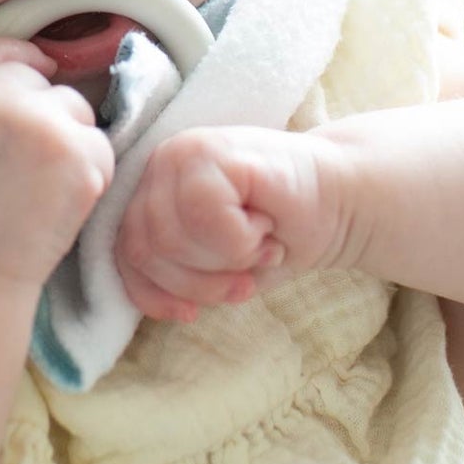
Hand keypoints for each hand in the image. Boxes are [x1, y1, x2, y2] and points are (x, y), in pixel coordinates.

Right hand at [0, 37, 114, 289]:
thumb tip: (12, 66)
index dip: (18, 59)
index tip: (34, 71)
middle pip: (37, 79)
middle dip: (38, 111)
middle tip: (23, 163)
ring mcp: (38, 122)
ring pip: (74, 108)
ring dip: (66, 138)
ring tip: (40, 185)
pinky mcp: (76, 155)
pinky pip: (98, 146)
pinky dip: (88, 172)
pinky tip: (58, 201)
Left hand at [115, 124, 354, 320]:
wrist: (339, 202)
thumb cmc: (275, 237)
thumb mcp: (214, 267)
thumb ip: (171, 272)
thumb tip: (141, 299)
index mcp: (150, 191)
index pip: (124, 253)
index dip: (155, 294)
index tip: (191, 314)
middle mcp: (160, 166)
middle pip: (145, 248)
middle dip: (199, 283)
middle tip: (244, 276)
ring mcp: (183, 151)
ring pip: (171, 234)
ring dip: (224, 261)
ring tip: (258, 247)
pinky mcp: (214, 149)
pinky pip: (203, 212)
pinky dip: (240, 238)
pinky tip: (264, 227)